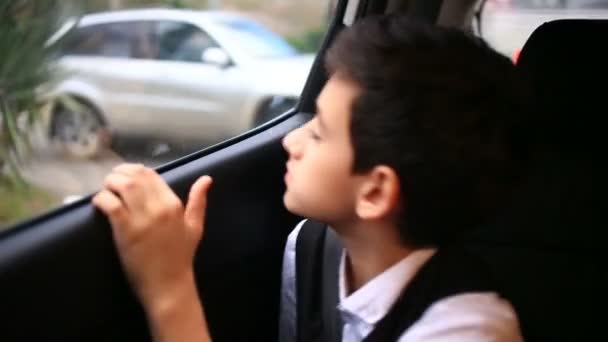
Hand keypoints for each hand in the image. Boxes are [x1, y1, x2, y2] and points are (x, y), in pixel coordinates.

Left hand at [92, 163, 212, 308]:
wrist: (169, 284)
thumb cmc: (181, 256)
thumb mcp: (195, 226)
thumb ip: (198, 201)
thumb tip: (206, 179)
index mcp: (174, 204)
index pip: (151, 175)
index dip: (134, 170)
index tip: (125, 175)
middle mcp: (159, 207)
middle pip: (135, 177)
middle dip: (119, 173)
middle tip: (111, 181)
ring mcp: (142, 218)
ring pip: (122, 186)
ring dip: (110, 183)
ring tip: (105, 190)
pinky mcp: (126, 230)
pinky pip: (111, 205)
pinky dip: (102, 199)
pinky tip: (99, 203)